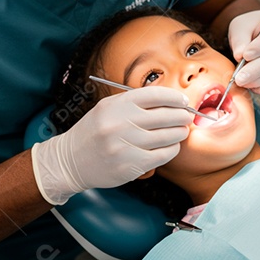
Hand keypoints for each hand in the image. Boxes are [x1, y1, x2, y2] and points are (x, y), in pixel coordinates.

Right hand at [31, 87, 192, 204]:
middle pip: (167, 115)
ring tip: (181, 131)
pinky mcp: (132, 165)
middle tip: (187, 117)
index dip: (175, 97)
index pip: (156, 95)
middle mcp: (122, 123)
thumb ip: (135, 102)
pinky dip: (172, 149)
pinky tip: (170, 146)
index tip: (183, 101)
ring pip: (169, 136)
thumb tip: (169, 100)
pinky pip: (163, 154)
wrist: (71, 160)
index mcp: (118, 105)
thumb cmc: (94, 132)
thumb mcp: (108, 107)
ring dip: (180, 133)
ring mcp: (127, 145)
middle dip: (182, 115)